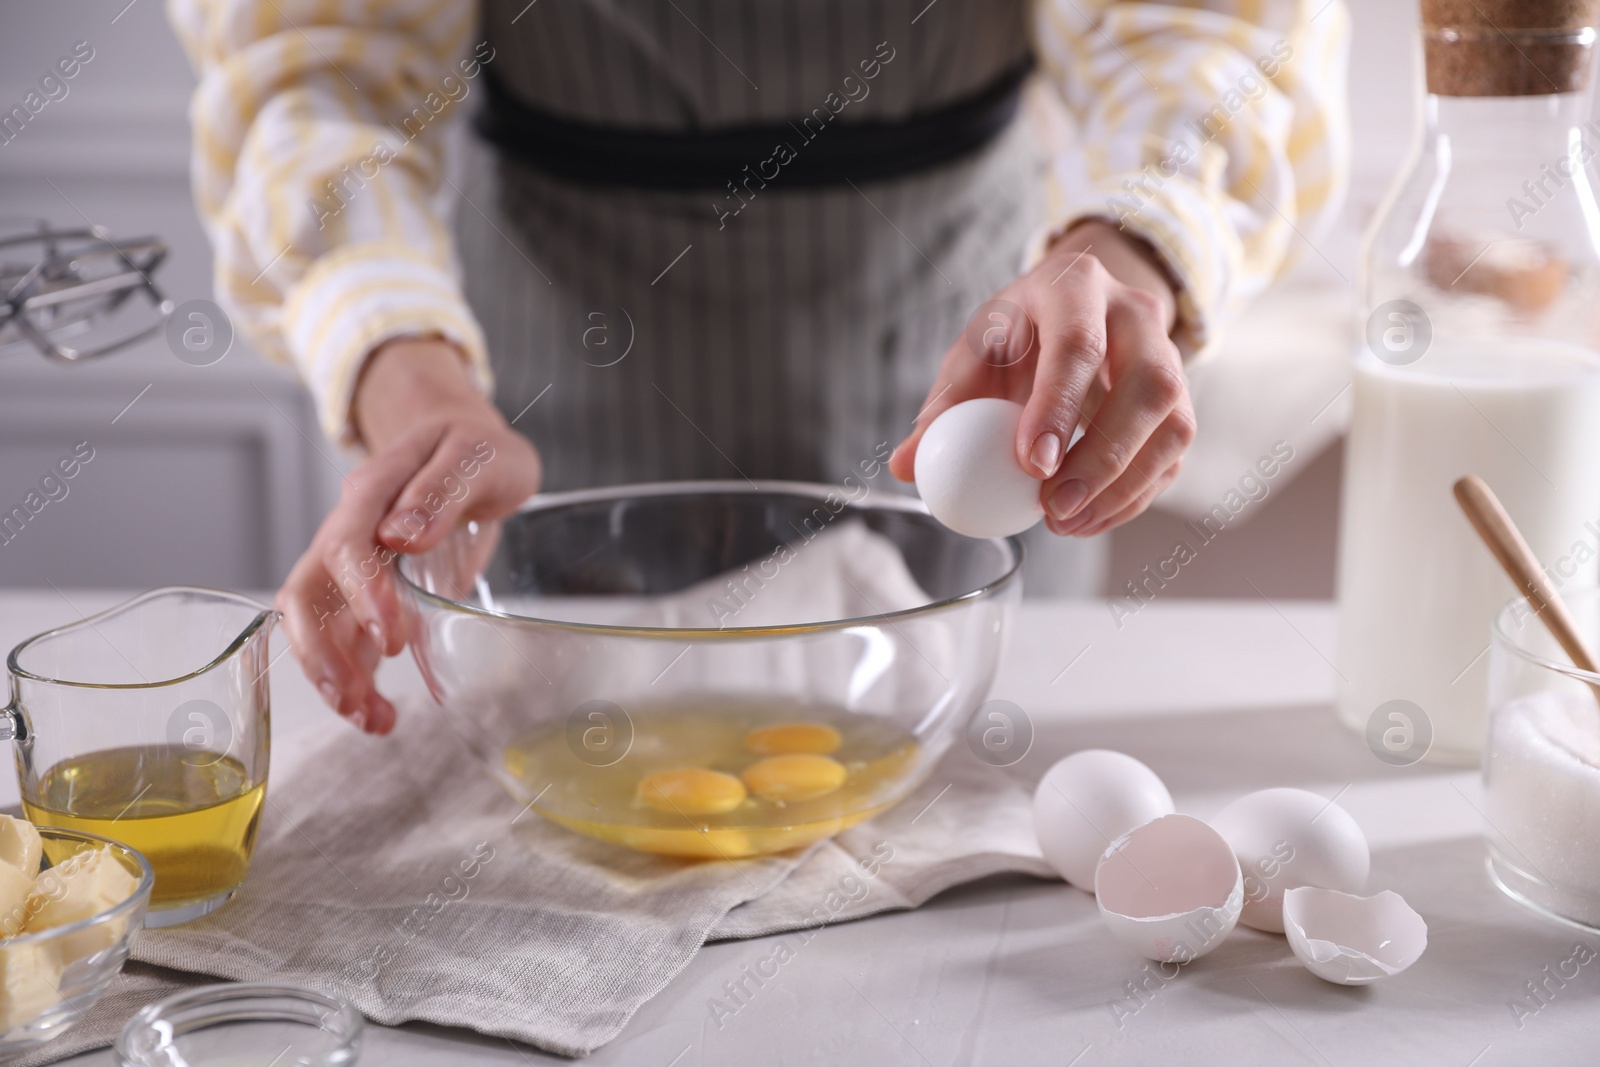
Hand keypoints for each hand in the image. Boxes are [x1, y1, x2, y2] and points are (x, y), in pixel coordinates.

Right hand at [276, 338, 541, 732]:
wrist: (474, 451)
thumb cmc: (476, 449)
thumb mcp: (476, 455)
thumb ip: (440, 490)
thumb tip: (401, 535)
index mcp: (372, 492)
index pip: (347, 545)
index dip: (362, 594)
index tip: (394, 636)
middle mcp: (351, 532)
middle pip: (306, 596)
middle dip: (322, 654)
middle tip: (357, 700)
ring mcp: (355, 569)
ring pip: (320, 629)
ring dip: (336, 680)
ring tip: (374, 723)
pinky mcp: (372, 597)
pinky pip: (350, 643)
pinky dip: (359, 681)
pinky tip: (379, 714)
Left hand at [889, 220, 1195, 536]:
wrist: (1073, 310)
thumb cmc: (1016, 335)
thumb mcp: (974, 352)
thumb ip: (943, 407)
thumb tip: (906, 465)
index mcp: (1075, 287)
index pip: (1079, 344)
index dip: (1059, 407)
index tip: (1032, 465)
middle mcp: (1137, 315)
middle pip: (1148, 384)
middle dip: (1103, 456)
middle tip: (1054, 507)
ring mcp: (1171, 356)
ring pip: (1175, 424)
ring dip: (1124, 486)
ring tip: (1066, 522)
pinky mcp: (1181, 401)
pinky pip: (1173, 455)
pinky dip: (1133, 497)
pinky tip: (1088, 520)